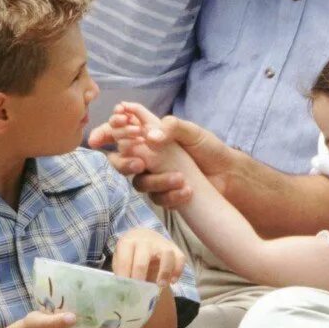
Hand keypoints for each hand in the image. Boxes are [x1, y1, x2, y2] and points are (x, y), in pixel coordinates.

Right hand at [92, 104, 217, 208]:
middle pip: (119, 161)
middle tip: (139, 164)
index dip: (106, 132)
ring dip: (158, 181)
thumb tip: (151, 137)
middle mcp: (147, 156)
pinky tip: (187, 191)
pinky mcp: (165, 194)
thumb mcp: (193, 132)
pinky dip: (171, 195)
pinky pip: (158, 199)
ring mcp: (155, 176)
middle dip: (124, 163)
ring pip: (140, 183)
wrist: (229, 175)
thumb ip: (172, 128)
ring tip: (180, 177)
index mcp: (149, 135)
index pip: (119, 131)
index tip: (99, 138)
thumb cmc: (209, 149)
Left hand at [112, 227, 185, 285]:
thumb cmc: (130, 253)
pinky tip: (173, 281)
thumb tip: (121, 293)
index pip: (125, 261)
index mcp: (128, 242)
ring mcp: (161, 243)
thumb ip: (121, 272)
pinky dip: (178, 270)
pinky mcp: (174, 247)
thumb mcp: (122, 258)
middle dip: (140, 278)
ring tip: (161, 286)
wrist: (143, 237)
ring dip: (164, 272)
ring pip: (166, 254)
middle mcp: (145, 241)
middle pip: (142, 260)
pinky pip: (180, 258)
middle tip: (139, 292)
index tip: (125, 291)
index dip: (124, 278)